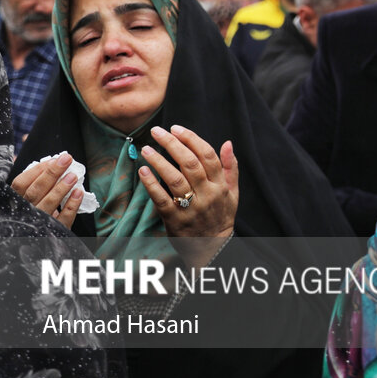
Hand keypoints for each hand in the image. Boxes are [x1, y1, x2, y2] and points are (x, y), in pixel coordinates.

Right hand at [11, 154, 82, 227]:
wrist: (38, 242)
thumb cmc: (37, 211)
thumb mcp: (31, 198)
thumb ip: (37, 183)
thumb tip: (54, 162)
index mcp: (16, 201)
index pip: (21, 183)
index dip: (37, 170)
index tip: (54, 159)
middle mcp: (24, 212)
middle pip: (35, 191)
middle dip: (52, 174)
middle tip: (67, 160)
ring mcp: (38, 223)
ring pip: (48, 204)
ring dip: (61, 188)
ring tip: (73, 175)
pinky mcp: (54, 232)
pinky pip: (63, 218)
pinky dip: (72, 205)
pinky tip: (79, 193)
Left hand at [138, 125, 237, 267]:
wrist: (212, 249)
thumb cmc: (221, 217)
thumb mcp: (233, 192)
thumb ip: (230, 167)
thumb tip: (228, 143)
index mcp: (220, 185)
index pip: (207, 155)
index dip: (191, 139)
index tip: (176, 128)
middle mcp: (207, 194)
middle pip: (190, 163)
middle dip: (172, 144)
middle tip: (157, 131)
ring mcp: (191, 207)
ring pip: (175, 179)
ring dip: (159, 161)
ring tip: (146, 148)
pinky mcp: (175, 219)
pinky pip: (161, 199)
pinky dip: (151, 184)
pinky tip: (143, 171)